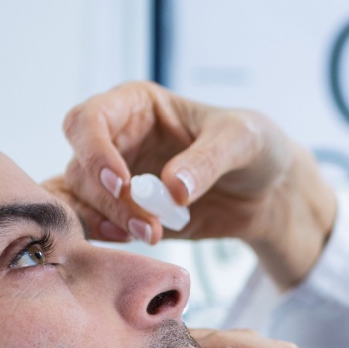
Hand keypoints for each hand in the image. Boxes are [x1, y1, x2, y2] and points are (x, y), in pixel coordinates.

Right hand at [44, 81, 335, 287]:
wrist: (269, 192)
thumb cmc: (255, 147)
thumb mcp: (242, 140)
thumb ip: (208, 160)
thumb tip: (173, 189)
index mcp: (136, 106)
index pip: (87, 120)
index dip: (95, 151)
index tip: (123, 183)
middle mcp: (118, 139)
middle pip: (80, 167)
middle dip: (108, 199)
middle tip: (150, 225)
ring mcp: (117, 178)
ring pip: (79, 200)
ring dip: (106, 222)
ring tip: (152, 236)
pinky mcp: (124, 213)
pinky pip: (93, 224)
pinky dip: (103, 236)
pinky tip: (136, 241)